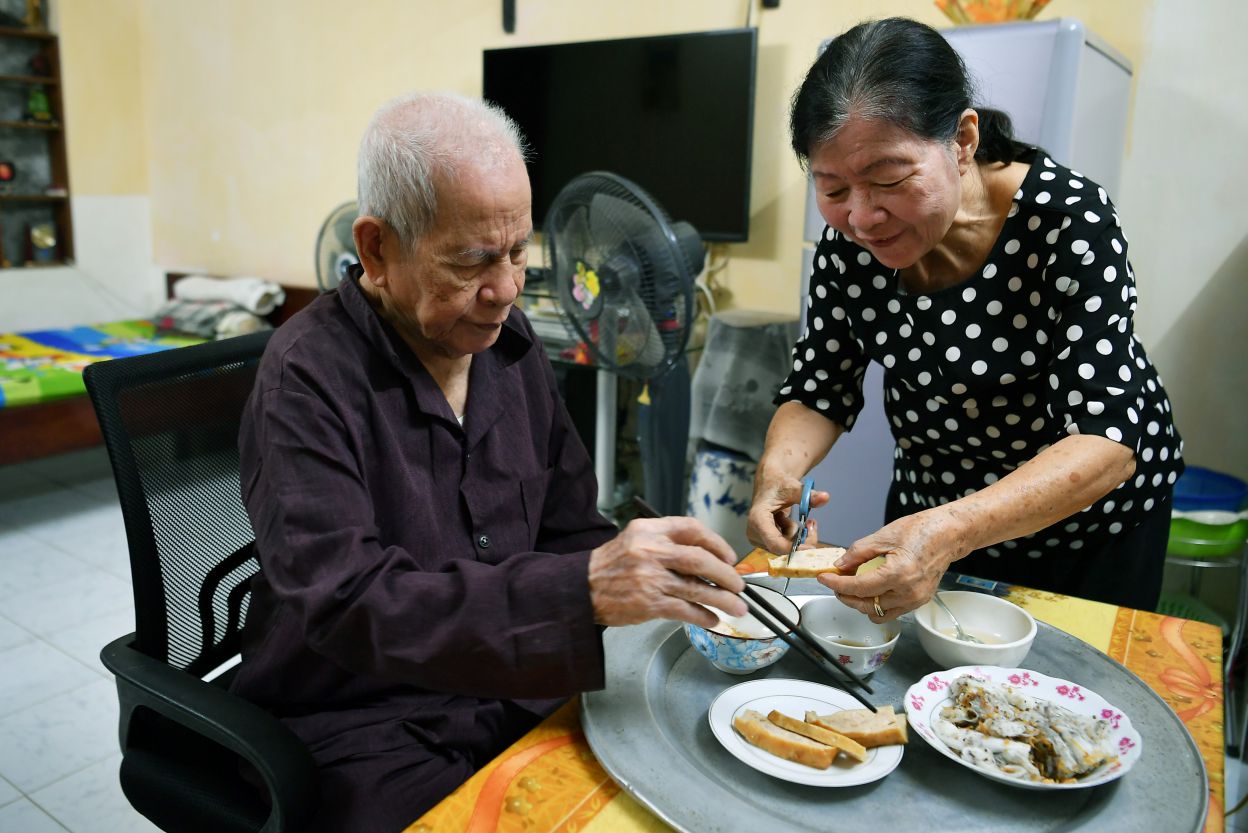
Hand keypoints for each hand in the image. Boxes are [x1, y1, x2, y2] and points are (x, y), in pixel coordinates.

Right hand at [588, 516, 746, 628]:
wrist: (581, 588)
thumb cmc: (613, 565)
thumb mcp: (636, 539)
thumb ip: (667, 542)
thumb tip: (709, 559)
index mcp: (649, 530)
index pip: (691, 529)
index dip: (716, 543)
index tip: (729, 557)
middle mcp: (650, 551)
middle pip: (700, 560)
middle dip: (726, 575)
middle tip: (739, 585)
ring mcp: (650, 578)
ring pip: (697, 589)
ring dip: (723, 600)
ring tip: (737, 608)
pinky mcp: (648, 603)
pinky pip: (685, 611)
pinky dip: (703, 616)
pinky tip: (712, 619)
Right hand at [746, 469, 829, 553]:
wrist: (770, 484)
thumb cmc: (778, 485)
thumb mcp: (794, 488)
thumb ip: (808, 495)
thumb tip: (826, 497)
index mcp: (758, 519)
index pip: (776, 543)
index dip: (794, 548)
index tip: (812, 546)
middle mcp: (754, 532)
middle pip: (782, 548)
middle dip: (801, 540)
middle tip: (812, 524)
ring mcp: (758, 538)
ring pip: (785, 549)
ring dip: (798, 538)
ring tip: (805, 521)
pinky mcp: (764, 541)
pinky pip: (784, 547)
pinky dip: (794, 538)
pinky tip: (794, 524)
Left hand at [818, 510, 969, 620]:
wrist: (949, 535)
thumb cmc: (921, 530)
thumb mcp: (884, 535)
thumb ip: (858, 552)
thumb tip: (839, 565)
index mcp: (899, 573)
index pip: (859, 588)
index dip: (837, 585)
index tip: (824, 579)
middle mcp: (908, 592)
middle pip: (866, 605)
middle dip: (846, 596)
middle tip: (835, 582)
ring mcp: (915, 600)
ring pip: (877, 613)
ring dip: (860, 603)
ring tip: (852, 586)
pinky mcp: (919, 602)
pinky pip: (891, 611)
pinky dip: (876, 603)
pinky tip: (871, 589)